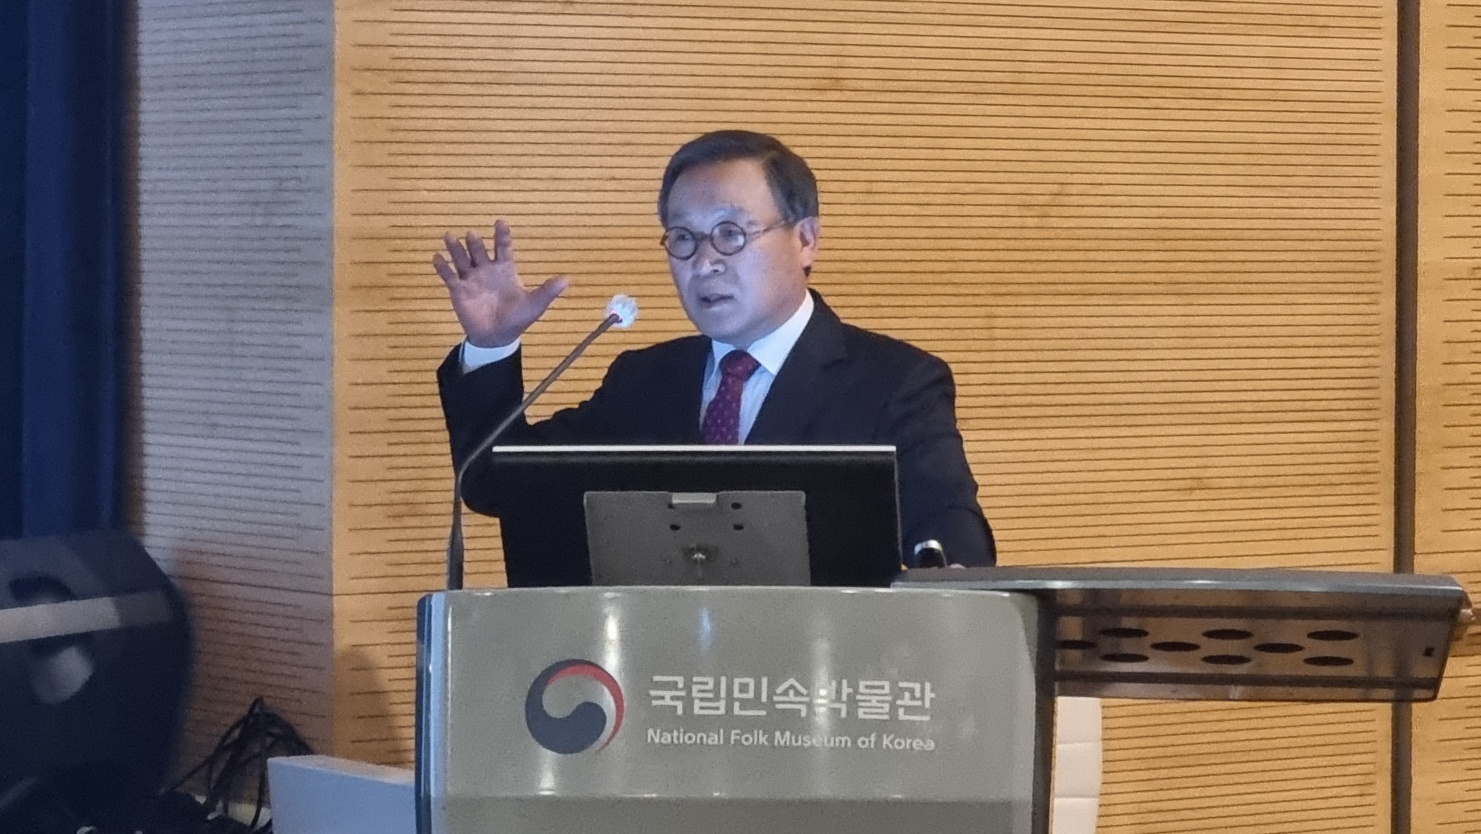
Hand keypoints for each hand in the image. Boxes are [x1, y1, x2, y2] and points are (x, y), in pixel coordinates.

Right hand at [433, 219, 568, 347]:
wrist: (497, 337)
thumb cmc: (517, 319)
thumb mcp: (535, 304)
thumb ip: (547, 291)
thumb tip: (566, 280)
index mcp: (505, 269)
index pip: (503, 248)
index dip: (502, 235)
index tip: (500, 222)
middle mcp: (486, 269)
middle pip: (479, 251)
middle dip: (476, 243)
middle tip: (473, 235)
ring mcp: (471, 278)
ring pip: (461, 259)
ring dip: (455, 248)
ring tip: (449, 236)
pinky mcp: (458, 290)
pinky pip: (448, 276)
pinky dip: (442, 267)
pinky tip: (436, 257)